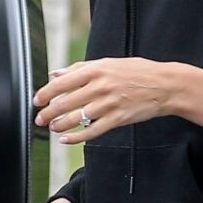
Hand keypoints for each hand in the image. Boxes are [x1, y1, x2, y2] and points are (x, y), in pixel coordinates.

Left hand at [33, 59, 175, 143]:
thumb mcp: (108, 63)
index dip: (46, 93)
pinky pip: (92, 131)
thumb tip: (56, 73)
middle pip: (66, 102)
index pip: (63, 82)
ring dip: (60, 125)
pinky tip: (67, 139)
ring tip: (52, 128)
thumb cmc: (138, 73)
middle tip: (40, 118)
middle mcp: (101, 86)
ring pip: (77, 118)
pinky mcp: (118, 119)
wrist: (164, 85)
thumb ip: (80, 68)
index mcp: (97, 70)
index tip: (37, 100)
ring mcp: (109, 104)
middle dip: (49, 112)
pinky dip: (77, 137)